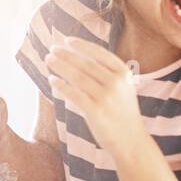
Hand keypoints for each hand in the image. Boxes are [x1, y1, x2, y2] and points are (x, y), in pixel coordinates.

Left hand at [44, 37, 144, 155]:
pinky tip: (52, 80)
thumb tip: (79, 57)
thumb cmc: (122, 112)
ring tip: (48, 60)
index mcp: (124, 73)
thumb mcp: (122, 87)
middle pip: (85, 64)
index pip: (100, 53)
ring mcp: (106, 97)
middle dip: (67, 54)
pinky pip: (74, 94)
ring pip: (77, 77)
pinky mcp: (96, 111)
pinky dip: (61, 85)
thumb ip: (107, 73)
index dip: (82, 45)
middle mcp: (116, 83)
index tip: (67, 40)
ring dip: (60, 66)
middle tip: (52, 49)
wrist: (131, 140)